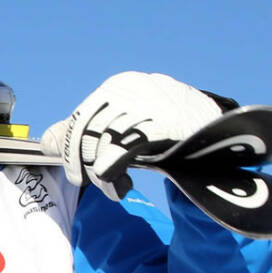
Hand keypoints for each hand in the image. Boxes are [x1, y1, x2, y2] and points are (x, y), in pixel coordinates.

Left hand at [41, 72, 221, 199]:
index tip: (82, 168)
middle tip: (93, 180)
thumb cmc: (172, 135)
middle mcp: (129, 89)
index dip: (74, 151)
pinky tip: (122, 186)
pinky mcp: (154, 126)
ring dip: (100, 176)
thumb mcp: (126, 125)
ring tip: (115, 186)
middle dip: (82, 165)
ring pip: (96, 148)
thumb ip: (88, 131)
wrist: (226, 135)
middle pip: (82, 134)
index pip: (79, 121)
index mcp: (120, 85)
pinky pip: (113, 158)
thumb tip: (45, 140)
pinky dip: (111, 180)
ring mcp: (142, 105)